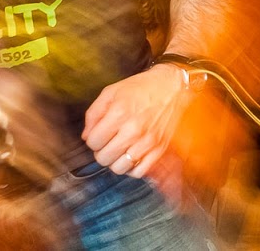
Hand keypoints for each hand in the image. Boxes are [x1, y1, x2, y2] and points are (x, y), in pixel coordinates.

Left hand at [82, 64, 190, 179]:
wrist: (173, 87)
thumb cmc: (141, 88)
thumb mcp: (111, 92)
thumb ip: (93, 113)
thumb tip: (86, 136)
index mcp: (119, 113)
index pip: (93, 142)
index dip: (92, 138)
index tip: (99, 134)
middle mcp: (133, 129)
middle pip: (103, 158)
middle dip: (102, 151)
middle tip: (108, 142)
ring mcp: (148, 141)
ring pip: (119, 168)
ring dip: (116, 161)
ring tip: (120, 150)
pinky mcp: (159, 149)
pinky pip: (139, 172)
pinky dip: (132, 168)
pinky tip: (132, 156)